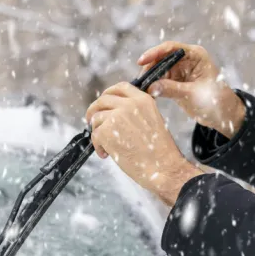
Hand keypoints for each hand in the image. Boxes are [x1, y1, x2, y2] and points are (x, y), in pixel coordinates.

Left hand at [86, 82, 202, 205]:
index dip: (108, 94)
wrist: (163, 168)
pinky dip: (97, 146)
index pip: (121, 87)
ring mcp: (117, 116)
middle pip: (102, 100)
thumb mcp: (152, 121)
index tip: (103, 103)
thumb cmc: (159, 151)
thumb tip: (112, 113)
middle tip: (91, 122)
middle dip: (94, 111)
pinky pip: (94, 135)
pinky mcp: (106, 131)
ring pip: (96, 119)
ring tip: (107, 147)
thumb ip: (135, 112)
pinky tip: (107, 154)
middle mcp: (130, 105)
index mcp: (143, 100)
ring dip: (97, 133)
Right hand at [139, 41, 244, 138]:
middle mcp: (186, 60)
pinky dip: (153, 87)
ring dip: (150, 79)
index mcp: (195, 55)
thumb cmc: (215, 100)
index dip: (154, 53)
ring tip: (142, 90)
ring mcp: (180, 71)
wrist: (223, 114)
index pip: (171, 48)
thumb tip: (150, 87)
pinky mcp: (175, 82)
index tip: (141, 61)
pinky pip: (160, 81)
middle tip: (140, 82)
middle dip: (149, 69)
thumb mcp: (192, 94)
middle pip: (161, 59)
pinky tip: (147, 94)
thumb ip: (172, 89)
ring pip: (158, 71)